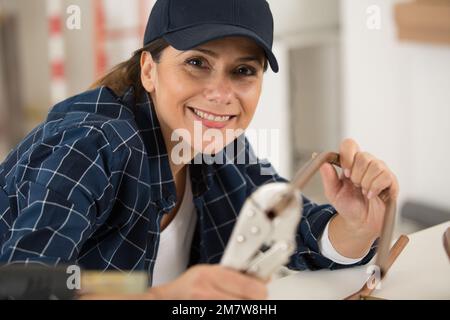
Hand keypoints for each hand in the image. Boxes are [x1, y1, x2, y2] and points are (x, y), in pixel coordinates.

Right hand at [81, 265, 267, 299]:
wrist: (165, 300)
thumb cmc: (187, 288)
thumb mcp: (209, 273)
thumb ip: (232, 274)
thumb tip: (261, 277)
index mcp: (210, 275)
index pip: (249, 284)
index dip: (260, 287)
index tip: (265, 286)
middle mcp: (207, 291)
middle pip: (250, 300)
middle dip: (254, 299)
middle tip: (254, 297)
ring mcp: (204, 303)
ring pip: (241, 307)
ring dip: (244, 306)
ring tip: (234, 300)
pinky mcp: (203, 311)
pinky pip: (230, 312)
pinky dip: (234, 309)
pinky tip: (227, 305)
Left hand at [319, 139, 398, 239]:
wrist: (361, 222)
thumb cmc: (348, 205)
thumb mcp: (333, 193)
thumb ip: (328, 178)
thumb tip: (323, 163)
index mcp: (351, 162)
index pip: (349, 144)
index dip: (347, 156)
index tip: (345, 173)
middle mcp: (366, 162)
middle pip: (362, 156)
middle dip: (356, 175)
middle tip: (355, 186)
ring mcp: (380, 169)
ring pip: (375, 166)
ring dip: (366, 183)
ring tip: (364, 192)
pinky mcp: (391, 179)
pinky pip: (385, 176)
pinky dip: (375, 188)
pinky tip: (371, 194)